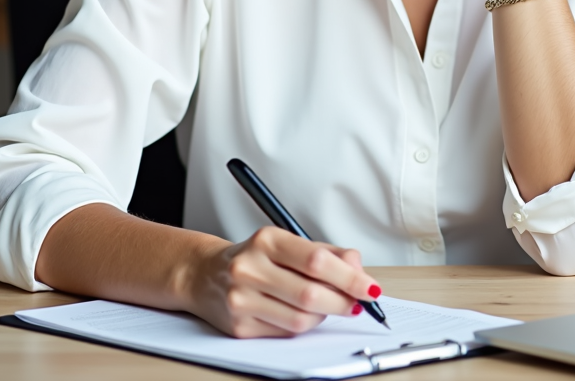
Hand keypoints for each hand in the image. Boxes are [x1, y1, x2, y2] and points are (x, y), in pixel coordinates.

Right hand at [186, 227, 382, 337]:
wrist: (203, 275)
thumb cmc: (255, 257)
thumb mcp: (288, 243)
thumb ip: (327, 253)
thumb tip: (358, 268)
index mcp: (267, 240)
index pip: (316, 261)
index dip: (349, 277)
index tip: (370, 287)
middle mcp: (251, 269)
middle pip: (311, 293)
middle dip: (344, 301)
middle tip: (360, 302)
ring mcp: (242, 301)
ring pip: (301, 319)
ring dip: (326, 315)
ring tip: (331, 305)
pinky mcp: (239, 328)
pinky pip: (286, 333)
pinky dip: (305, 326)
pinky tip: (306, 313)